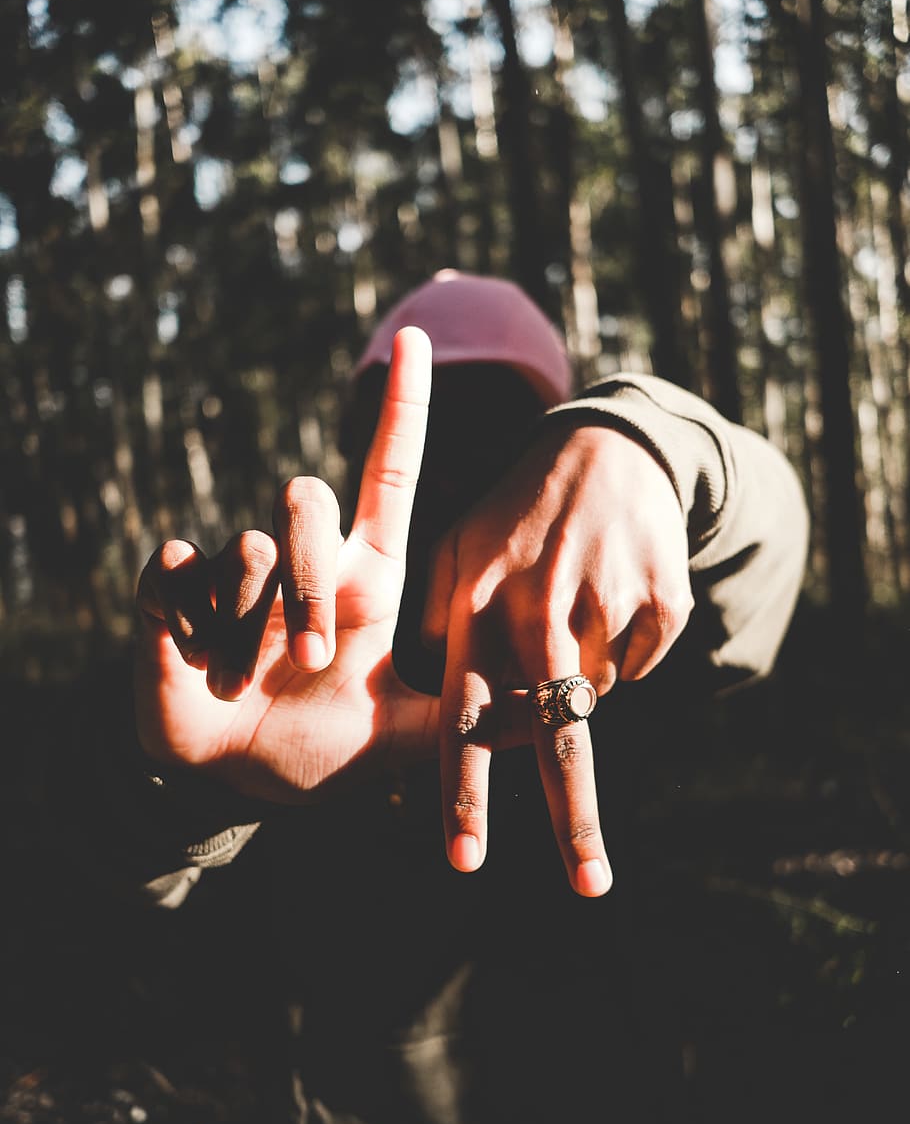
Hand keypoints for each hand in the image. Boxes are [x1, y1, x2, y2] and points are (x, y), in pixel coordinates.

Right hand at [134, 328, 439, 804]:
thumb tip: (549, 705)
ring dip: (244, 626)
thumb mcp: (404, 734)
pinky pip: (176, 568)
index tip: (418, 338)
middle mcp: (303, 562)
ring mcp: (235, 572)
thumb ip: (466, 711)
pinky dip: (185, 618)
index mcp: (363, 580)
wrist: (235, 786)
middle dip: (303, 581)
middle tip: (306, 658)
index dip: (403, 408)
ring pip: (244, 545)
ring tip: (237, 677)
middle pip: (306, 496)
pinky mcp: (171, 590)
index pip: (389, 476)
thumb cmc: (325, 750)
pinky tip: (191, 655)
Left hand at [423, 421, 693, 895]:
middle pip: (559, 731)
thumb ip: (434, 629)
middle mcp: (541, 605)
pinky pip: (641, 666)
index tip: (465, 858)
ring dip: (580, 681)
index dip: (466, 790)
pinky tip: (607, 598)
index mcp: (477, 602)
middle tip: (590, 885)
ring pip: (598, 695)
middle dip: (574, 816)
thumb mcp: (453, 552)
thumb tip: (441, 712)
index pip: (468, 715)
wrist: (603, 448)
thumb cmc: (514, 515)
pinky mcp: (662, 598)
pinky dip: (621, 653)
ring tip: (572, 612)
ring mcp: (607, 600)